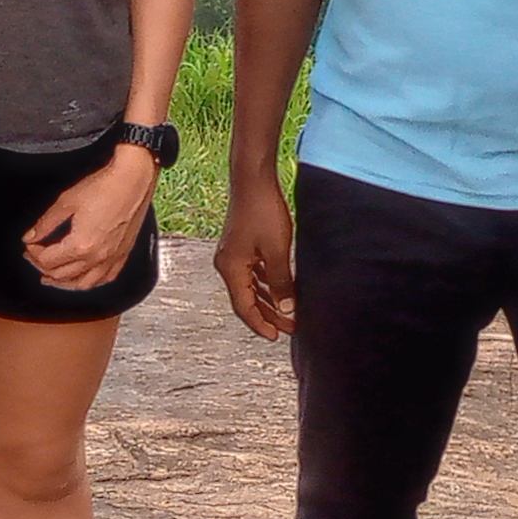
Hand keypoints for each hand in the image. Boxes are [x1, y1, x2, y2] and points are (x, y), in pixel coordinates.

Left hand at [21, 148, 157, 289]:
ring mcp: (112, 259)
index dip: (33, 252)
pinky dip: (89, 281)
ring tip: (51, 277)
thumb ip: (46, 223)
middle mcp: (96, 258)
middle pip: (61, 274)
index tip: (29, 243)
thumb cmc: (104, 187)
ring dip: (63, 282)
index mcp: (80, 246)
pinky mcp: (122, 255)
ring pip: (82, 283)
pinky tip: (82, 277)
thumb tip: (31, 236)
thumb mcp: (66, 202)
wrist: (133, 180)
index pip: (47, 260)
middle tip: (34, 256)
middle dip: (42, 267)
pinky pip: (104, 279)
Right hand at [214, 174, 296, 339]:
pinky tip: (280, 290)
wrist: (254, 181)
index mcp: (231, 269)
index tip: (276, 336)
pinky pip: (252, 274)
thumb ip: (281, 282)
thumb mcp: (277, 251)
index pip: (244, 307)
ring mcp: (233, 255)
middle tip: (289, 328)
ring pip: (251, 287)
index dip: (260, 324)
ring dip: (269, 301)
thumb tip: (287, 309)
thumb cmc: (263, 212)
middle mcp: (227, 264)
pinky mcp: (241, 247)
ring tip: (288, 313)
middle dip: (268, 315)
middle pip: (247, 300)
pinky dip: (266, 285)